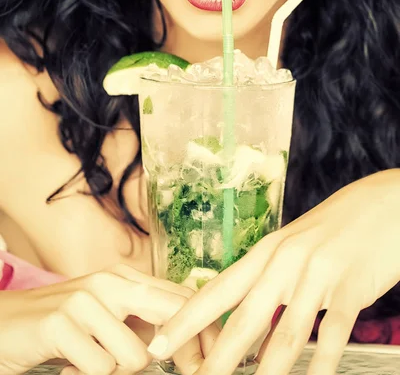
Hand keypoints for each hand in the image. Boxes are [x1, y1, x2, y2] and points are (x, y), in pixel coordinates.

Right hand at [0, 263, 215, 374]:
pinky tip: (69, 365)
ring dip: (119, 372)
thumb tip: (185, 343)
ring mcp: (86, 299)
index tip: (210, 360)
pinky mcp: (61, 323)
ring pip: (137, 355)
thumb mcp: (107, 317)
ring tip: (93, 363)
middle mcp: (110, 282)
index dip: (204, 329)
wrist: (4, 324)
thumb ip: (141, 321)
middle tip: (191, 372)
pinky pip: (101, 367)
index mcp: (126, 278)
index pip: (180, 297)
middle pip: (172, 314)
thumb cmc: (61, 325)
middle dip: (186, 350)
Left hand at [149, 169, 399, 374]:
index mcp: (266, 251)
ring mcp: (317, 275)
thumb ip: (270, 283)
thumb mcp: (294, 248)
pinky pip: (333, 333)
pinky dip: (322, 363)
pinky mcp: (351, 288)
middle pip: (244, 318)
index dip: (185, 320)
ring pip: (284, 333)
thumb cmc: (334, 227)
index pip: (217, 290)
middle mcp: (284, 262)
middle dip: (217, 358)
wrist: (383, 203)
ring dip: (265, 372)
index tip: (159, 344)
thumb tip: (249, 329)